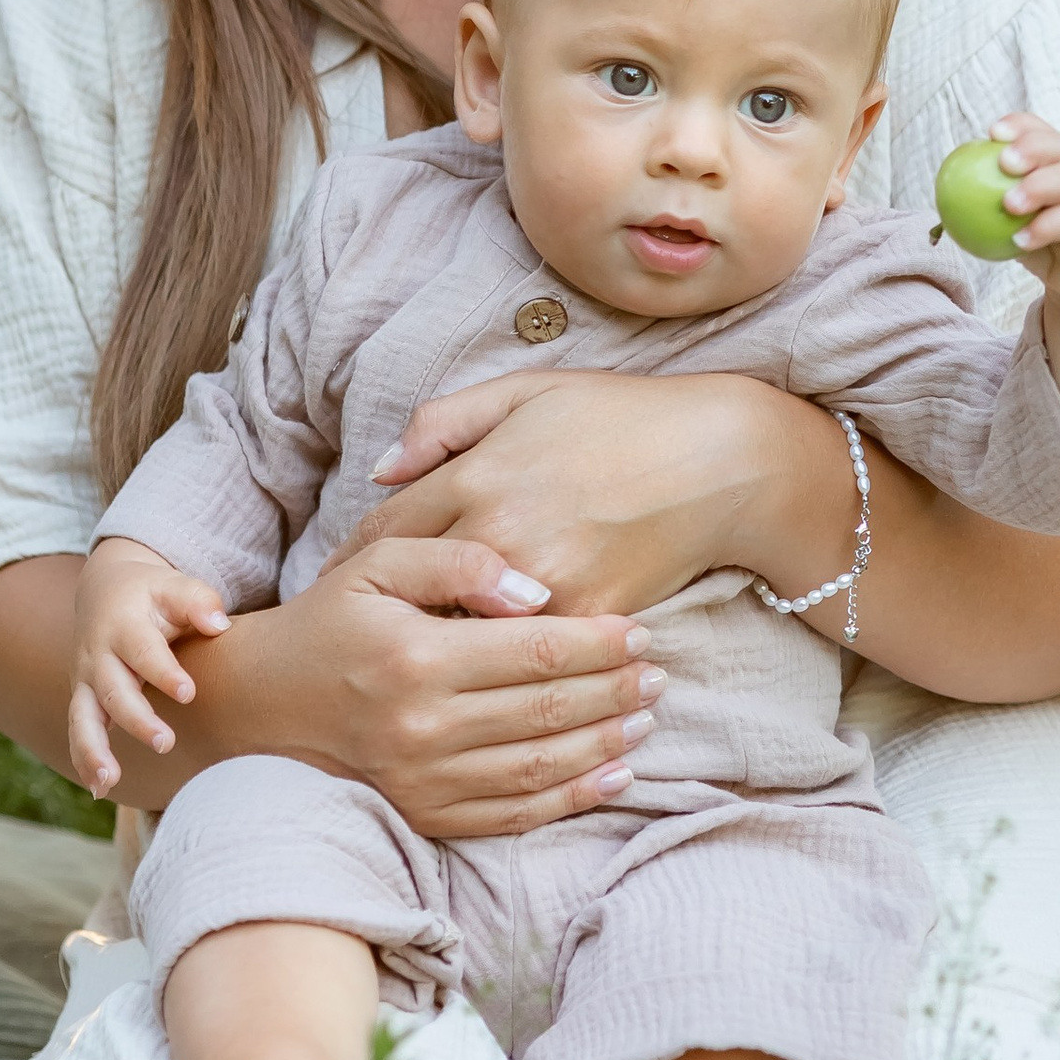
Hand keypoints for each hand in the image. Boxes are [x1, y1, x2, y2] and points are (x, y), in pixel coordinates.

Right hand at [67, 533, 229, 797]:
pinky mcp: (83, 698)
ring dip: (93, 750)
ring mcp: (86, 679)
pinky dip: (84, 760)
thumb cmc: (152, 594)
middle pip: (113, 691)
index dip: (164, 672)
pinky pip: (78, 731)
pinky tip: (100, 791)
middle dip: (136, 719)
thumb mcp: (175, 586)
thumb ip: (199, 602)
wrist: (105, 590)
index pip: (143, 651)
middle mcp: (99, 655)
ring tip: (109, 780)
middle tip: (166, 742)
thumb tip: (220, 624)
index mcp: (124, 625)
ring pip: (83, 717)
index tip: (187, 693)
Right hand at [232, 530, 666, 839]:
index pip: (534, 651)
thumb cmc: (330, 621)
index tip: (639, 630)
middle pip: (548, 710)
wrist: (262, 704)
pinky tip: (614, 775)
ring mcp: (425, 780)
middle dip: (615, 691)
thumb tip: (537, 591)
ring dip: (605, 742)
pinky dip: (572, 798)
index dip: (597, 643)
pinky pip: (515, 814)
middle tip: (659, 672)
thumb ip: (457, 561)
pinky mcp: (426, 814)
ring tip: (646, 716)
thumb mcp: (376, 563)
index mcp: (416, 656)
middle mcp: (423, 726)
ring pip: (542, 766)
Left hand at [353, 366, 809, 615]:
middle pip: (411, 595)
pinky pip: (524, 652)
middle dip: (383, 614)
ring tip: (406, 659)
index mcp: (477, 476)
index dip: (354, 561)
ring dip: (434, 644)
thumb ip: (443, 423)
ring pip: (462, 632)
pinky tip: (482, 667)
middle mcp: (500, 536)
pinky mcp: (585, 620)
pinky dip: (501, 659)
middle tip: (360, 634)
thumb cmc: (621, 417)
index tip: (340, 583)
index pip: (385, 532)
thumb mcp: (526, 393)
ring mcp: (543, 585)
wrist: (719, 461)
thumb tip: (380, 470)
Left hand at [983, 113, 1059, 317]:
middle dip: (1032, 147)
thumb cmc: (1052, 251)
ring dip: (1040, 186)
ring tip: (1009, 204)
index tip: (992, 132)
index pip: (1043, 132)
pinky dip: (1049, 226)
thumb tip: (948, 198)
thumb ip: (996, 208)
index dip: (1021, 126)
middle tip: (1003, 161)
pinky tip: (1022, 239)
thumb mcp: (1020, 225)